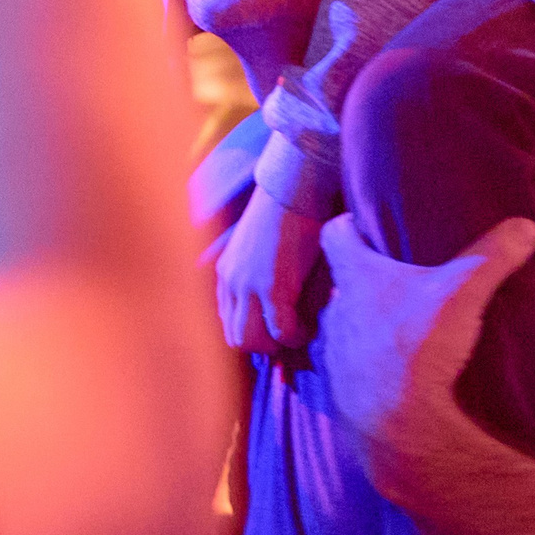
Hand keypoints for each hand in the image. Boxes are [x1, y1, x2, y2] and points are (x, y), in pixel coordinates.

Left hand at [213, 185, 326, 354]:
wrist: (294, 189)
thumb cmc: (284, 213)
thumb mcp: (257, 247)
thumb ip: (256, 273)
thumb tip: (275, 301)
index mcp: (225, 272)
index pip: (227, 321)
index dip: (253, 333)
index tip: (275, 333)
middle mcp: (230, 281)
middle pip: (236, 338)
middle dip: (263, 346)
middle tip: (287, 337)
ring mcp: (248, 286)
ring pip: (251, 341)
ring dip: (276, 345)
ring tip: (297, 334)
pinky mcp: (272, 287)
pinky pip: (281, 331)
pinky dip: (296, 337)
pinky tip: (309, 328)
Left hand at [314, 215, 534, 501]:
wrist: (397, 428)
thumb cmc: (420, 349)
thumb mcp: (463, 294)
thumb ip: (492, 257)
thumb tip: (526, 226)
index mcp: (356, 278)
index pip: (336, 234)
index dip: (347, 225)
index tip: (358, 222)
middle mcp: (334, 311)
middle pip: (339, 282)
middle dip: (359, 279)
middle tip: (386, 276)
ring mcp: (331, 355)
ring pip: (338, 327)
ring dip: (357, 325)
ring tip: (385, 327)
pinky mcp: (335, 394)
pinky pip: (339, 371)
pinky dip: (357, 368)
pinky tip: (379, 375)